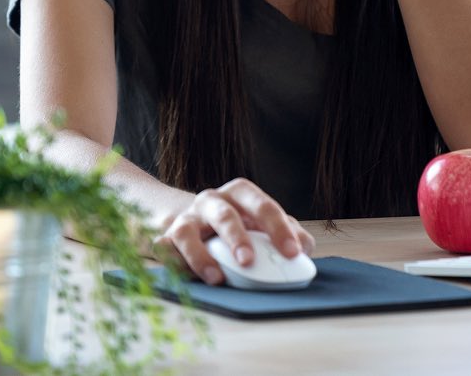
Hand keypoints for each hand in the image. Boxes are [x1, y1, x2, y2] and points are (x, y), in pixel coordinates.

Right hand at [152, 178, 314, 285]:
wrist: (193, 221)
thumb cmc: (237, 223)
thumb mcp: (262, 223)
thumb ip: (286, 232)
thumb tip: (306, 248)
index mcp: (241, 193)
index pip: (263, 206)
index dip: (279, 229)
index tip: (292, 252)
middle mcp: (212, 200)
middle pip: (226, 215)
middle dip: (237, 237)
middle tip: (248, 261)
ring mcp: (186, 219)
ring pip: (188, 232)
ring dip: (201, 256)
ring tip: (217, 278)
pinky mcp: (165, 238)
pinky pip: (164, 250)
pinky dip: (173, 264)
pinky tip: (185, 278)